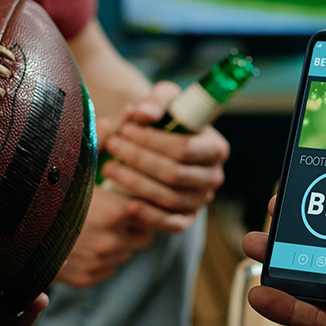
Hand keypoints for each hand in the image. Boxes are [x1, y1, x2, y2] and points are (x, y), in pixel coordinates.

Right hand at [55, 185, 154, 285]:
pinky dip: (100, 262)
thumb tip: (140, 201)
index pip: (152, 220)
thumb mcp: (88, 186)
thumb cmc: (55, 195)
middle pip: (141, 241)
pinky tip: (82, 248)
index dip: (142, 216)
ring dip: (115, 247)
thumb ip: (117, 197)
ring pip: (123, 257)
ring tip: (92, 233)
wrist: (19, 219)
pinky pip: (107, 271)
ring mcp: (100, 262)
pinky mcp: (86, 278)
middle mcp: (114, 240)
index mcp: (119, 212)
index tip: (134, 213)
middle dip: (131, 233)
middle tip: (112, 223)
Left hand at [99, 81, 229, 232]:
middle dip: (139, 160)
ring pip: (169, 198)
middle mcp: (213, 177)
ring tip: (109, 167)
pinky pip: (171, 224)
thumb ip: (155, 102)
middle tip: (113, 145)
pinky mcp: (186, 218)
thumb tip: (142, 114)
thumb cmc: (164, 119)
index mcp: (216, 148)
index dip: (153, 141)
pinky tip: (128, 206)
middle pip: (175, 174)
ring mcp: (201, 200)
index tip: (126, 129)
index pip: (185, 148)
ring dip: (136, 184)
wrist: (159, 145)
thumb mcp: (163, 101)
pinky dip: (149, 217)